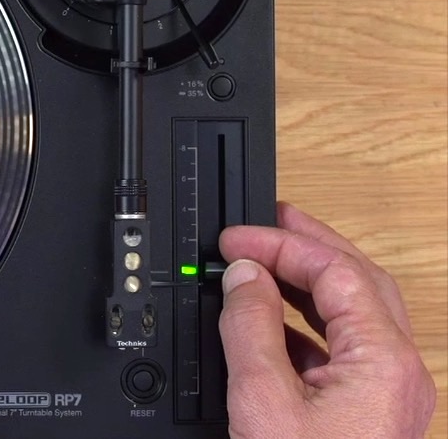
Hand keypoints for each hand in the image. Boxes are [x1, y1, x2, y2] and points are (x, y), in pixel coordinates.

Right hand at [218, 203, 435, 437]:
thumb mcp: (262, 399)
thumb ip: (251, 329)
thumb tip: (245, 276)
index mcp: (383, 361)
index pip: (336, 271)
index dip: (281, 245)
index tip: (237, 239)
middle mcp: (398, 372)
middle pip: (359, 281)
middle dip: (308, 247)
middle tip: (267, 223)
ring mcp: (389, 393)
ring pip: (355, 313)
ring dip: (307, 284)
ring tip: (264, 265)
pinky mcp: (371, 412)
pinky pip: (344, 349)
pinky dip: (305, 325)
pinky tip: (269, 323)